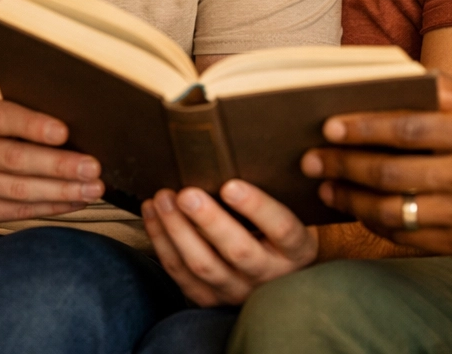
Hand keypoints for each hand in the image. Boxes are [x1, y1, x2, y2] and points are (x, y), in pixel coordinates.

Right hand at [0, 94, 103, 223]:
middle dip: (59, 166)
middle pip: (15, 159)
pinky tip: (76, 201)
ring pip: (18, 190)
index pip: (2, 118)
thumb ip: (33, 111)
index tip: (64, 133)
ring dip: (62, 191)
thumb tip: (84, 125)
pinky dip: (51, 206)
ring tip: (93, 189)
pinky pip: (17, 211)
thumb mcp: (6, 107)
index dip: (33, 126)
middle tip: (93, 168)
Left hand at [142, 180, 317, 305]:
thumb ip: (277, 191)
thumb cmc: (283, 231)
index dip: (256, 207)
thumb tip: (240, 153)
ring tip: (164, 199)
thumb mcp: (295, 212)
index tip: (231, 185)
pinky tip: (154, 215)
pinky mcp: (212, 298)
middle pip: (238, 250)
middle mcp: (270, 273)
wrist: (279, 273)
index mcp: (297, 249)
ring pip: (204, 265)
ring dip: (178, 230)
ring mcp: (239, 290)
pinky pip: (181, 274)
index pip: (281, 228)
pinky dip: (163, 243)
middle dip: (209, 221)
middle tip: (187, 194)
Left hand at [302, 74, 451, 255]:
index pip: (411, 130)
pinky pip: (407, 238)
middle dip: (345, 165)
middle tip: (310, 158)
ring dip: (352, 199)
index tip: (329, 126)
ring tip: (325, 185)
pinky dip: (374, 223)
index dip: (366, 128)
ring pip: (396, 211)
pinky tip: (355, 208)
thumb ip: (442, 89)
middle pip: (395, 173)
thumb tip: (390, 77)